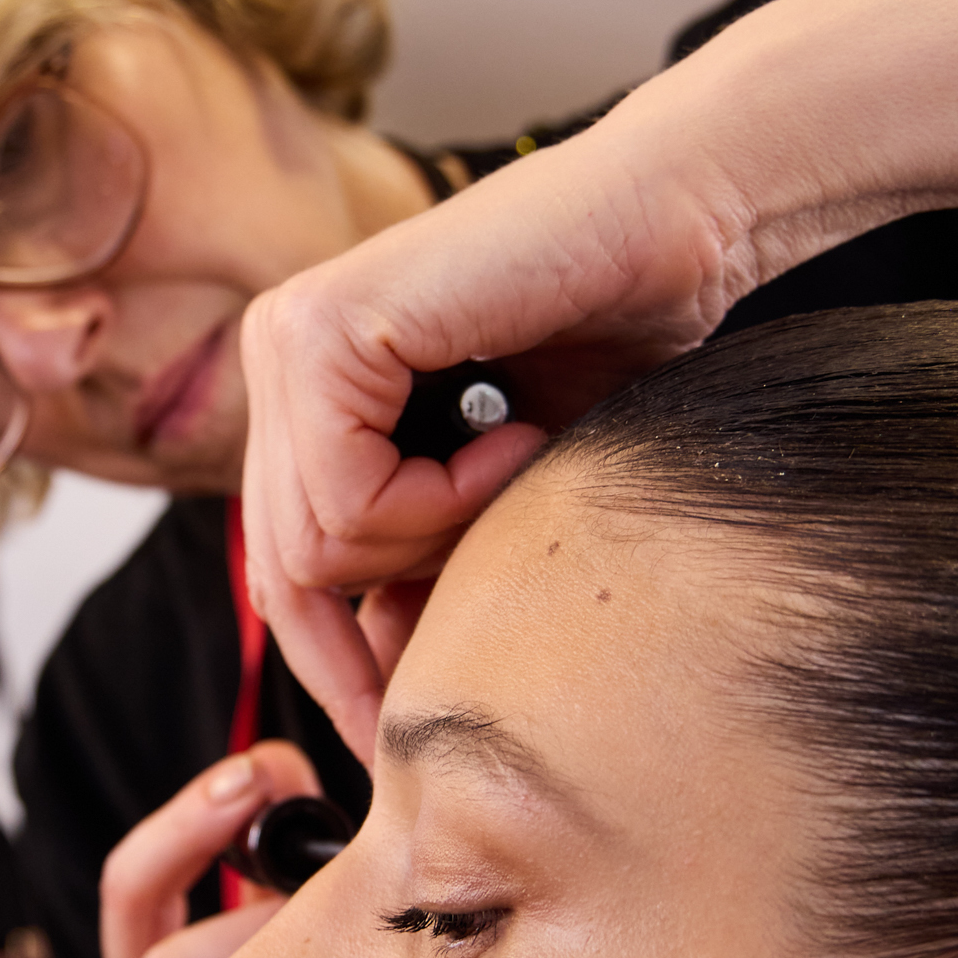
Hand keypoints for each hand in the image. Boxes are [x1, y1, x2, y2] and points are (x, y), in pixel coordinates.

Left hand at [240, 91, 746, 762]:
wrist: (677, 225)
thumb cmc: (611, 342)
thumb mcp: (492, 494)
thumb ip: (424, 568)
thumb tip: (371, 702)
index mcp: (306, 395)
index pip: (280, 570)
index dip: (337, 663)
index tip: (396, 731)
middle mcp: (280, 358)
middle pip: (286, 570)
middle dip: (391, 613)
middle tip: (494, 578)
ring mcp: (290, 337)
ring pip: (315, 545)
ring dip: (440, 543)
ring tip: (519, 472)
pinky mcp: (324, 329)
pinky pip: (350, 498)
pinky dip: (446, 501)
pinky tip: (515, 441)